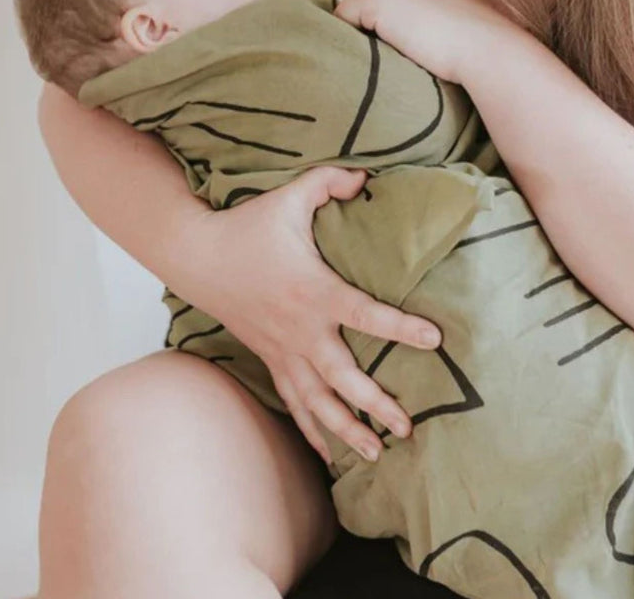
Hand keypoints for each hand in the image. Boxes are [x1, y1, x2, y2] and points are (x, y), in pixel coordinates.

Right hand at [180, 166, 444, 464]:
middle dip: (375, 404)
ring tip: (377, 453)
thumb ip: (330, 182)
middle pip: (343, 377)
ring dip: (346, 429)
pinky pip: (293, 400)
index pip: (365, 314)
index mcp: (313, 290)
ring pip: (318, 400)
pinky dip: (312, 429)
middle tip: (407, 427)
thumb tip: (366, 179)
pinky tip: (330, 454)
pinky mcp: (270, 357)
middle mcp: (301, 328)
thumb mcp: (290, 196)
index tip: (435, 340)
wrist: (198, 256)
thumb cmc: (248, 226)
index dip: (401, 328)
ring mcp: (283, 348)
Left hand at [333, 0, 517, 83]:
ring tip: (389, 45)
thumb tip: (386, 12)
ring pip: (347, 4)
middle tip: (390, 40)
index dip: (379, 7)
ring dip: (360, 26)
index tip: (397, 28)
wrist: (481, 43)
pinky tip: (380, 48)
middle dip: (364, 14)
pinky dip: (352, 36)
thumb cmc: (467, 31)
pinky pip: (342, 20)